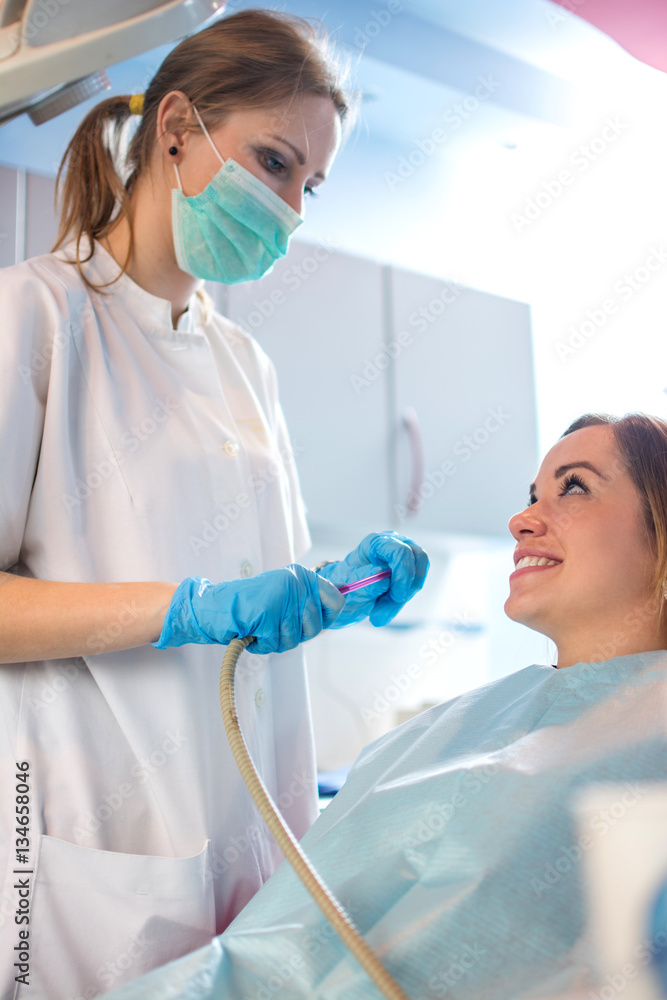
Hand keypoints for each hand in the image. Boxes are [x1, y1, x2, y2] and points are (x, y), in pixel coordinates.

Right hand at [152, 565, 344, 653]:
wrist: (217, 605)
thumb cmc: (252, 604)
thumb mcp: (285, 594)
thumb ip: (308, 601)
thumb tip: (338, 609)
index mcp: (302, 575)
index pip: (337, 600)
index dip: (328, 618)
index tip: (315, 623)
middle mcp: (295, 583)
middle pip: (315, 628)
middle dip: (294, 635)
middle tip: (275, 626)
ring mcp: (283, 599)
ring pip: (295, 640)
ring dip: (276, 641)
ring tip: (262, 627)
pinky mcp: (269, 616)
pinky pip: (275, 644)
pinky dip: (262, 645)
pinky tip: (253, 632)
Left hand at [317, 532, 428, 627]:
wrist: (344, 592)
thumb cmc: (343, 583)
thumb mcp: (347, 584)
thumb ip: (365, 579)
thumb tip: (385, 578)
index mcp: (375, 542)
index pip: (401, 551)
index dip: (404, 573)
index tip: (398, 597)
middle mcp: (393, 543)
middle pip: (416, 560)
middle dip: (403, 590)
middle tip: (381, 614)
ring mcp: (404, 554)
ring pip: (417, 576)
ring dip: (401, 599)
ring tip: (378, 613)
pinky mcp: (409, 569)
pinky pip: (414, 585)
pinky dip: (401, 601)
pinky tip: (384, 608)